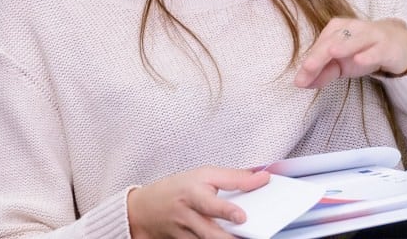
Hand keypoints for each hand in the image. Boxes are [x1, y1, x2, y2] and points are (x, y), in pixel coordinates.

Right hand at [127, 167, 269, 238]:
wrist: (144, 209)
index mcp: (193, 193)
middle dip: (226, 238)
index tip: (241, 216)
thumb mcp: (204, 174)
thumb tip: (261, 178)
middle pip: (208, 232)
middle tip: (246, 237)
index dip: (226, 210)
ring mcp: (183, 233)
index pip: (210, 202)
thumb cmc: (178, 188)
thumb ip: (233, 178)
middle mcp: (187, 215)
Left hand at [294, 17, 406, 88]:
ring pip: (355, 40)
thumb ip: (321, 73)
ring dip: (344, 46)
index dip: (310, 62)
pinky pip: (377, 50)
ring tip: (331, 53)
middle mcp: (352, 28)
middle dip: (319, 56)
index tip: (300, 81)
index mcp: (336, 29)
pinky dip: (368, 54)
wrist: (397, 45)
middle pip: (333, 41)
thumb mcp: (340, 65)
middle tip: (307, 69)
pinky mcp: (387, 46)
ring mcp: (371, 35)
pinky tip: (359, 60)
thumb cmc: (364, 52)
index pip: (320, 46)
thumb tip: (300, 83)